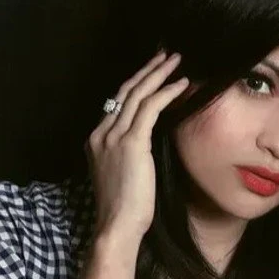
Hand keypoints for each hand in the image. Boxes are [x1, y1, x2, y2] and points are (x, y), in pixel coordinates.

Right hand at [84, 50, 188, 248]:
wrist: (117, 225)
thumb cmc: (125, 208)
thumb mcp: (124, 173)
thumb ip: (130, 153)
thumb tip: (149, 142)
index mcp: (97, 139)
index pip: (118, 102)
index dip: (137, 83)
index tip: (153, 71)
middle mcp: (101, 132)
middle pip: (125, 90)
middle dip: (147, 70)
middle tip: (166, 54)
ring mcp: (113, 136)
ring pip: (138, 94)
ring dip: (159, 74)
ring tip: (176, 60)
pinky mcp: (131, 142)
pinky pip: (150, 108)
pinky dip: (167, 93)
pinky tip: (182, 84)